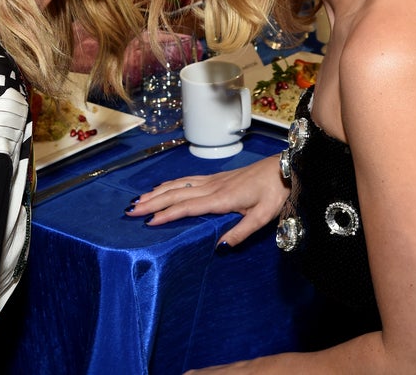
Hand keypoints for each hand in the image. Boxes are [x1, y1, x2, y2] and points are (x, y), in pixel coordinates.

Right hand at [125, 155, 288, 246]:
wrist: (284, 168)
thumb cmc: (275, 192)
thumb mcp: (263, 217)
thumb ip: (241, 232)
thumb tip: (219, 248)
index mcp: (222, 198)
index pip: (188, 207)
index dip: (167, 214)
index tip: (148, 222)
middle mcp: (213, 187)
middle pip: (177, 194)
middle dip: (153, 202)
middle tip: (131, 210)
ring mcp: (213, 180)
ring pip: (179, 185)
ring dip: (157, 192)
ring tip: (139, 200)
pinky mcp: (217, 178)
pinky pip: (188, 180)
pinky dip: (171, 184)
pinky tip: (163, 188)